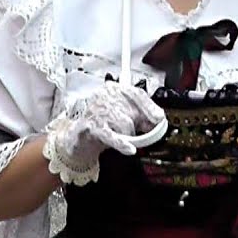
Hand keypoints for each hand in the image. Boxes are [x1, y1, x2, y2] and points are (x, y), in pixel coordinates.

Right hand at [43, 82, 165, 185]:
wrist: (78, 137)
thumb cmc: (103, 124)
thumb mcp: (123, 115)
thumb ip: (139, 115)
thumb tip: (157, 121)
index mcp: (114, 89)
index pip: (136, 93)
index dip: (149, 106)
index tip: (159, 117)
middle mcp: (104, 96)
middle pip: (132, 111)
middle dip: (140, 125)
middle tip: (143, 133)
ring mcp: (96, 111)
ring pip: (125, 124)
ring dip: (129, 136)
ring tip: (124, 138)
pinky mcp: (90, 127)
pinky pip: (111, 136)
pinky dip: (122, 143)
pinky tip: (130, 149)